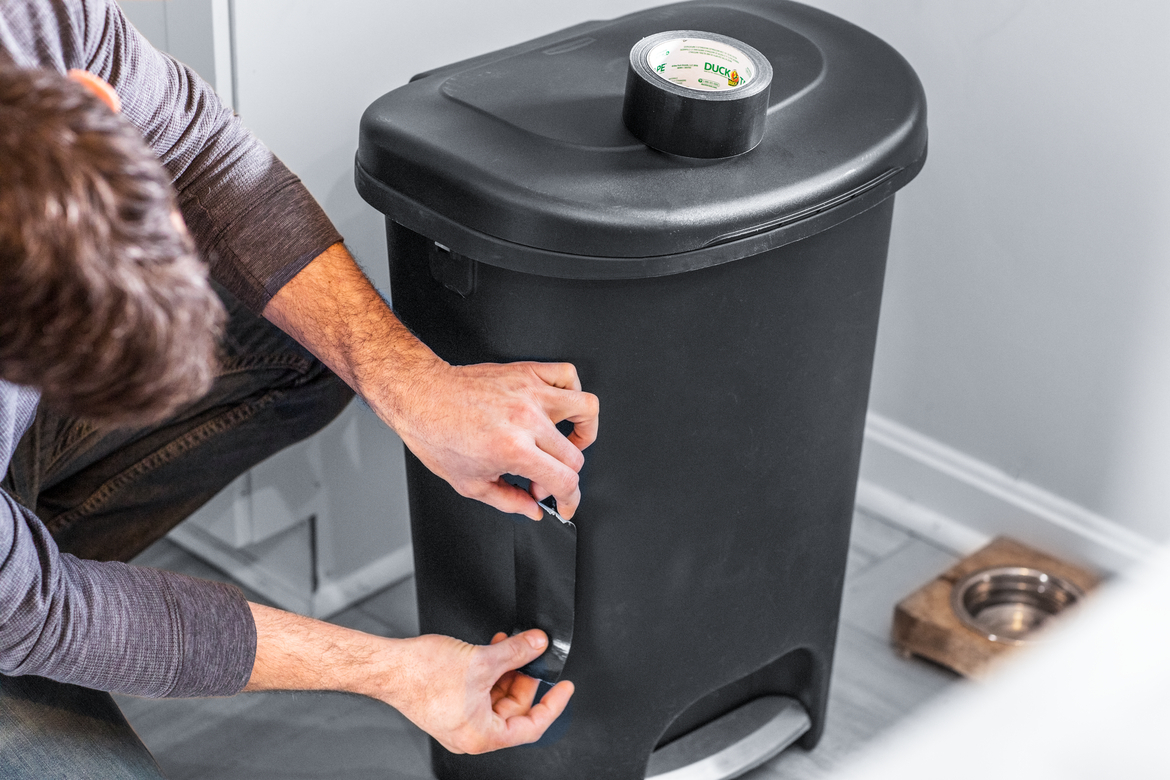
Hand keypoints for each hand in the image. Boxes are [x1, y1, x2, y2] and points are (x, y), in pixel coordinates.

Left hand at [263, 244, 598, 520]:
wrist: (421, 397)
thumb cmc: (437, 435)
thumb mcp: (470, 483)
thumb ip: (509, 501)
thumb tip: (533, 510)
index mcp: (514, 449)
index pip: (565, 480)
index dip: (570, 499)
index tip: (564, 502)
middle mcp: (527, 419)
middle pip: (575, 454)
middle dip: (563, 476)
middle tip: (543, 479)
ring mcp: (530, 393)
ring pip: (586, 408)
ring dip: (584, 431)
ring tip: (569, 440)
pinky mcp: (527, 372)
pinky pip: (568, 374)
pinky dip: (573, 390)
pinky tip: (559, 406)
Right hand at [374, 630, 573, 753]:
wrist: (390, 666)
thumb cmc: (422, 674)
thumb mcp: (482, 659)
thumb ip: (516, 653)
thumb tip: (538, 645)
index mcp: (481, 734)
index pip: (531, 726)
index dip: (552, 705)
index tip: (563, 689)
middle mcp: (470, 734)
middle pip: (513, 710)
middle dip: (523, 679)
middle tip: (532, 656)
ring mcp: (459, 722)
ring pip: (497, 699)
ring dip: (506, 672)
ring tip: (511, 648)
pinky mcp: (449, 707)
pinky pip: (480, 694)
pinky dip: (490, 673)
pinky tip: (493, 652)